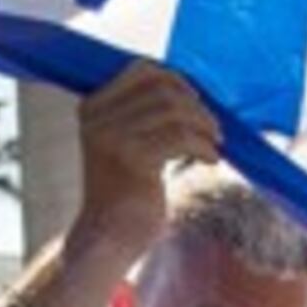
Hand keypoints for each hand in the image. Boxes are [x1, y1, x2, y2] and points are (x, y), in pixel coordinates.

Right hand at [70, 63, 221, 255]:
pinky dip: (204, 146)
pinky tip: (211, 160)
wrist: (107, 237)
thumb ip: (143, 114)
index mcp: (92, 107)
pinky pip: (181, 137)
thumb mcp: (126, 142)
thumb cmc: (125, 191)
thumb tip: (187, 88)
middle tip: (213, 129)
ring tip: (214, 145)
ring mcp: (113, 138)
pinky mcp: (132, 159)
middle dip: (197, 106)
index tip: (195, 101)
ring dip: (204, 125)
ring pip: (175, 110)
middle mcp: (98, 118)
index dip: (176, 80)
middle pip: (163, 89)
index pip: (140, 70)